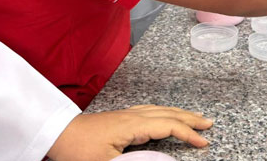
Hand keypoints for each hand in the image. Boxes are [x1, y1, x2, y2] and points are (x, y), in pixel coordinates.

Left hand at [46, 105, 212, 160]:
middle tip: (209, 124)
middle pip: (168, 113)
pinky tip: (166, 115)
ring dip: (180, 113)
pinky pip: (151, 110)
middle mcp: (132, 115)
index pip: (168, 125)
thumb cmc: (78, 151)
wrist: (57, 135)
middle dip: (190, 118)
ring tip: (195, 118)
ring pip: (160, 110)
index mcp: (132, 125)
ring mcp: (126, 114)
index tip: (204, 143)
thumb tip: (163, 160)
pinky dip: (165, 113)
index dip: (188, 134)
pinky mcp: (120, 117)